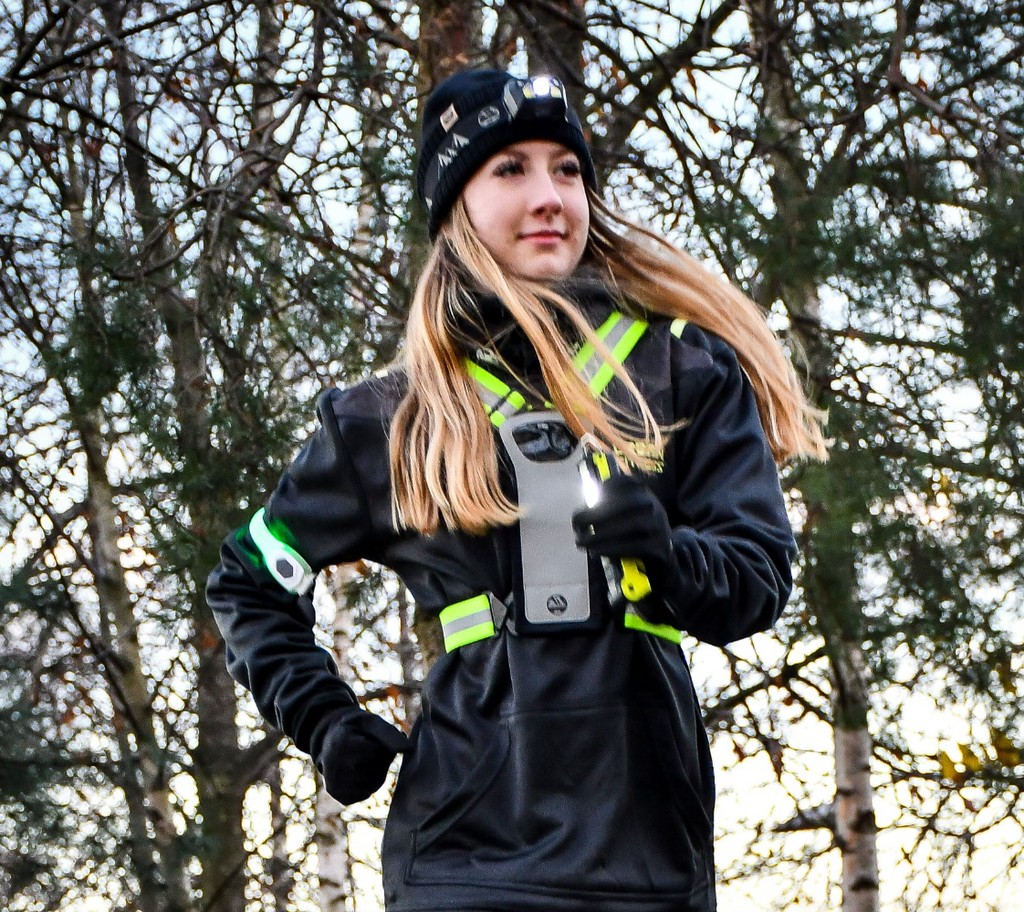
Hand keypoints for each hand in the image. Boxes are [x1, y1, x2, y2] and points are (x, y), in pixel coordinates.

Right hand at [310, 706, 409, 804]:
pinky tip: (359, 771)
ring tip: (363, 759)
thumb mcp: (370, 723)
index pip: (379, 754)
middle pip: (377, 770)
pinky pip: (367, 793)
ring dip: (376, 772)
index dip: (381, 746)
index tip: (371, 739)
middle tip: (368, 749)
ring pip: (374, 784)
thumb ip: (389, 734)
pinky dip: (368, 783)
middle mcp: (337, 769)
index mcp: (343, 746)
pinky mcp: (341, 796)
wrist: (329, 740)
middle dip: (380, 760)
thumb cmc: (356, 729)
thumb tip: (409, 749)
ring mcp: (337, 786)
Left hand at [572, 473, 684, 625]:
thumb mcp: (622, 516)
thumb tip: (579, 517)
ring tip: (583, 542)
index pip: (624, 483)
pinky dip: (614, 548)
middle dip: (598, 513)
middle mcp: (654, 504)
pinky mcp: (661, 546)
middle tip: (576, 524)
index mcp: (642, 492)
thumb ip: (604, 510)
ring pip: (633, 523)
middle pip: (628, 503)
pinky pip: (637, 546)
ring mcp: (660, 525)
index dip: (603, 491)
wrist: (662, 559)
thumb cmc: (633, 534)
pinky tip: (597, 551)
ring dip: (603, 533)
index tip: (585, 503)